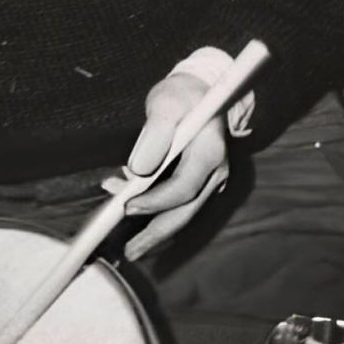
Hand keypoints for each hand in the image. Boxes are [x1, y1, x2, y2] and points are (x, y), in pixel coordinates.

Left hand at [119, 71, 227, 260]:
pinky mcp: (199, 180)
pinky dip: (154, 206)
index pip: (183, 187)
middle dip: (157, 234)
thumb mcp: (165, 103)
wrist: (198, 91)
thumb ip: (155, 133)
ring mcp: (209, 179)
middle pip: (185, 210)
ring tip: (127, 240)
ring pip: (181, 210)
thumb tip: (138, 169)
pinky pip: (177, 200)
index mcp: (211, 152)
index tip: (127, 206)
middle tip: (131, 252)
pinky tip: (128, 202)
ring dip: (152, 223)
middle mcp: (215, 170)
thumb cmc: (181, 95)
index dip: (155, 201)